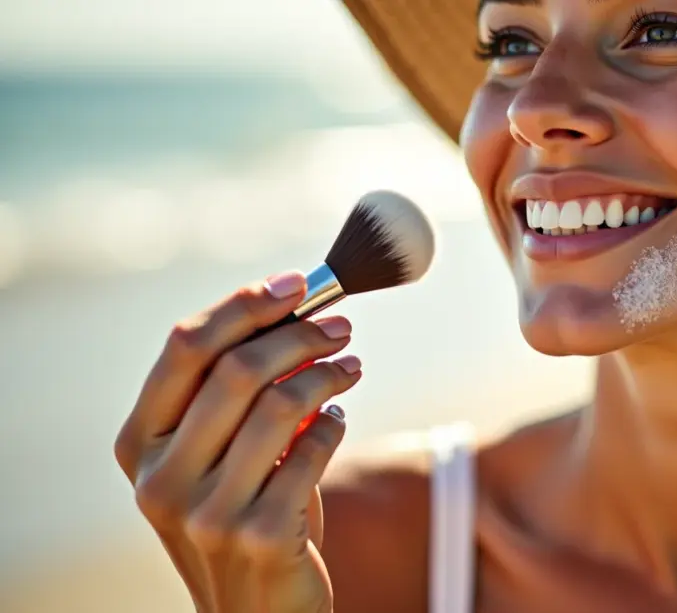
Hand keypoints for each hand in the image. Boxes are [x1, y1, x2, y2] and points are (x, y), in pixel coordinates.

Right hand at [114, 271, 362, 612]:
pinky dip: (334, 422)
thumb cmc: (239, 513)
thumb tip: (296, 309)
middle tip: (340, 325)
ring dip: (326, 373)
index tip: (297, 284)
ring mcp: (208, 513)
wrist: (256, 611)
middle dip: (299, 334)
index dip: (244, 305)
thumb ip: (234, 396)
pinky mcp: (261, 536)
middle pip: (235, 369)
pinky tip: (337, 419)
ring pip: (279, 404)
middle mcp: (160, 479)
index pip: (184, 348)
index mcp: (137, 445)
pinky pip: (313, 450)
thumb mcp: (215, 457)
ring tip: (351, 366)